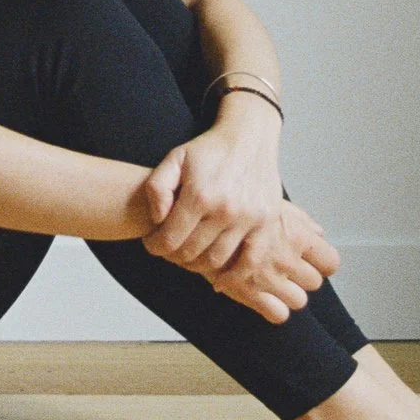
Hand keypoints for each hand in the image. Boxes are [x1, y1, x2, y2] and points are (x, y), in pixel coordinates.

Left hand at [141, 131, 340, 324]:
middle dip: (173, 255)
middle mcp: (225, 210)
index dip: (155, 246)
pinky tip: (220, 281)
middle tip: (170, 249)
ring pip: (216, 260)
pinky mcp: (267, 224)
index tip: (152, 242)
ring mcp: (249, 219)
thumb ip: (157, 187)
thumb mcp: (174, 158)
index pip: (169, 239)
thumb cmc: (210, 150)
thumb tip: (157, 219)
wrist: (249, 138)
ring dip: (198, 265)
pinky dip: (234, 277)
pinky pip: (250, 262)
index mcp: (200, 195)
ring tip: (190, 255)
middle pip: (191, 253)